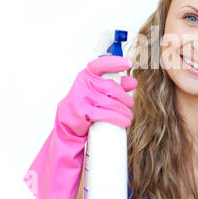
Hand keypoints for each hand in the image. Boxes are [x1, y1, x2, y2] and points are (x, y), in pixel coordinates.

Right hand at [24, 56, 136, 198]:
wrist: (65, 136)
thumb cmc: (85, 117)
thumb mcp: (97, 99)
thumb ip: (112, 88)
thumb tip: (132, 82)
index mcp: (84, 79)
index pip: (98, 64)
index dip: (113, 62)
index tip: (127, 64)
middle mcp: (81, 86)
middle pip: (111, 87)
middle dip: (124, 98)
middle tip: (129, 106)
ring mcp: (79, 100)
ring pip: (111, 100)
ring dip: (124, 109)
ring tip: (127, 117)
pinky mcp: (80, 114)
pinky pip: (105, 112)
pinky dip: (119, 117)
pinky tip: (124, 121)